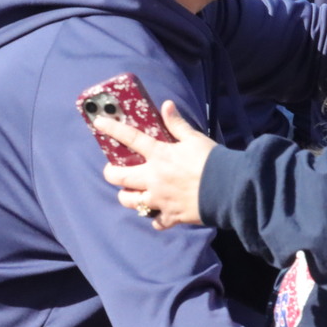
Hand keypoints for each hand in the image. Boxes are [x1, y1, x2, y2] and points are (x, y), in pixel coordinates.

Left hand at [97, 100, 215, 228]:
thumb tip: (166, 105)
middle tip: (113, 171)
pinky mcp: (170, 216)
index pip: (130, 138)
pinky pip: (154, 220)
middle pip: (119, 178)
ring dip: (127, 196)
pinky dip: (154, 217)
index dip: (112, 129)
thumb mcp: (195, 138)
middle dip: (111, 174)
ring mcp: (159, 199)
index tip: (98, 123)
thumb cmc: (211, 160)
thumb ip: (177, 124)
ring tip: (131, 192)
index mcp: (159, 155)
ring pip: (130, 202)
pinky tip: (157, 212)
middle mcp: (153, 178)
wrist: (228, 190)